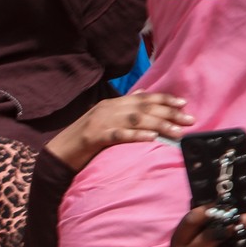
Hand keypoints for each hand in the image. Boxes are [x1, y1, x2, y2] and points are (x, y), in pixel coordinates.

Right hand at [44, 93, 192, 171]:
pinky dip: (136, 136)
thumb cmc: (82, 140)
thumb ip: (123, 107)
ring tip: (177, 132)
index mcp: (111, 104)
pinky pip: (119, 135)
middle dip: (169, 113)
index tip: (184, 104)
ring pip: (136, 120)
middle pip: (144, 108)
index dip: (164, 100)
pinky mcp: (94, 138)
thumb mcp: (103, 119)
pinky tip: (151, 139)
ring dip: (159, 125)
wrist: (56, 154)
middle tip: (189, 120)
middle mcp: (108, 109)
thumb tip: (142, 93)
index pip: (142, 98)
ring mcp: (100, 122)